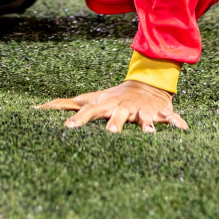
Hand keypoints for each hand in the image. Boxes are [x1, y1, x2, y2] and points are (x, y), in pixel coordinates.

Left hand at [35, 80, 185, 132]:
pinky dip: (175, 122)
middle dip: (115, 123)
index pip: (90, 112)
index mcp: (107, 105)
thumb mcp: (93, 99)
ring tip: (149, 133)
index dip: (79, 119)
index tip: (68, 127)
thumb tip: (38, 107)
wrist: (146, 85)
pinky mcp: (158, 112)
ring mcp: (141, 110)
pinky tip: (180, 128)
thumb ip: (69, 104)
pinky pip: (169, 118)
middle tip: (111, 133)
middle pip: (118, 115)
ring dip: (146, 124)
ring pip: (144, 117)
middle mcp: (123, 107)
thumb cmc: (114, 97)